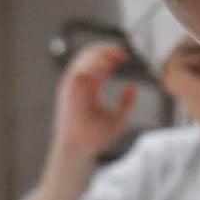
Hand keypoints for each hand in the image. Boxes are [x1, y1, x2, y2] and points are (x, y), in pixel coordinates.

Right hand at [42, 45, 144, 183]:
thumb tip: (133, 87)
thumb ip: (126, 103)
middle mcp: (79, 84)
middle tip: (121, 53)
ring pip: (82, 59)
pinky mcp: (67, 91)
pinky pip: (77, 71)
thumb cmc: (95, 137)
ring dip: (98, 54)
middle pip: (89, 56)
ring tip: (114, 57)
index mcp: (90, 88)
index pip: (98, 63)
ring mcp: (72, 86)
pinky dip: (90, 66)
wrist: (80, 149)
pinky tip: (104, 67)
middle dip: (105, 50)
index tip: (124, 57)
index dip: (110, 56)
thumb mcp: (118, 118)